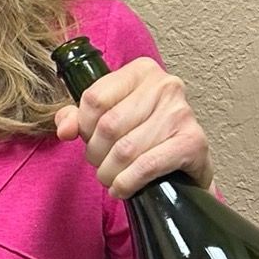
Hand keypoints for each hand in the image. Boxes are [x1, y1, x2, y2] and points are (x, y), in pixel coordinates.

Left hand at [54, 57, 212, 195]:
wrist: (188, 160)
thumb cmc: (145, 132)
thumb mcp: (110, 115)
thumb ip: (80, 116)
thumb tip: (65, 129)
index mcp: (141, 71)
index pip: (94, 98)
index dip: (83, 126)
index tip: (88, 139)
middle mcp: (165, 86)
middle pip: (108, 125)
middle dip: (96, 153)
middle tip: (99, 164)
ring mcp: (181, 113)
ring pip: (125, 149)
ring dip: (110, 172)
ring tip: (110, 178)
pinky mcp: (193, 142)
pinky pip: (147, 165)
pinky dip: (127, 182)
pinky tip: (122, 188)